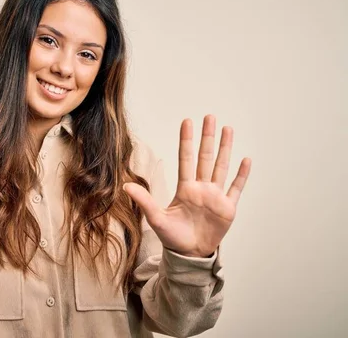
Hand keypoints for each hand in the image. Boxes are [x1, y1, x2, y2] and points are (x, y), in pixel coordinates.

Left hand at [124, 115, 251, 257]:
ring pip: (221, 167)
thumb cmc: (172, 237)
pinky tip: (246, 159)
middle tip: (210, 116)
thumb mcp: (157, 218)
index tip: (187, 121)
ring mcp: (215, 197)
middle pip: (205, 157)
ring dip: (225, 149)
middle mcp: (201, 188)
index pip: (186, 159)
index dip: (186, 140)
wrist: (189, 255)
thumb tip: (125, 186)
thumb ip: (145, 201)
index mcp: (185, 189)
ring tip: (228, 129)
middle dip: (208, 137)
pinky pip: (236, 188)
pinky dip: (241, 175)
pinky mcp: (228, 208)